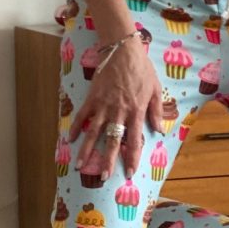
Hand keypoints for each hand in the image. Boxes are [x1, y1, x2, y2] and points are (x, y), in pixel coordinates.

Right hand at [70, 38, 163, 180]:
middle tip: (104, 176)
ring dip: (86, 150)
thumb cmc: (142, 69)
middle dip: (108, 160)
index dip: (132, 157)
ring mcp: (104, 105)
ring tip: (80, 165)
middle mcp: (119, 112)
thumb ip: (156, 111)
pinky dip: (75, 127)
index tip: (129, 172)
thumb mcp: (155, 90)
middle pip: (113, 141)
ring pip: (94, 132)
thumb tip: (159, 130)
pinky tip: (69, 140)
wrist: (123, 50)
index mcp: (136, 112)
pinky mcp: (92, 97)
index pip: (134, 140)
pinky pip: (82, 115)